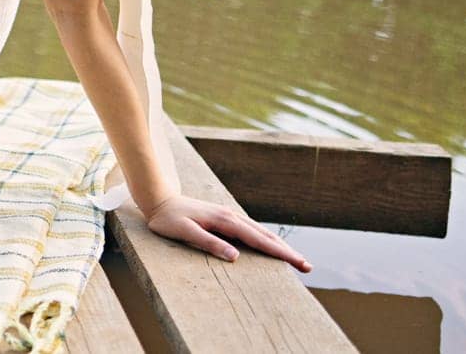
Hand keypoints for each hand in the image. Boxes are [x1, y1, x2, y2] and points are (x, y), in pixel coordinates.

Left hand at [143, 193, 312, 272]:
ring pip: (260, 232)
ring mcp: (228, 215)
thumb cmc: (167, 218)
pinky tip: (270, 246)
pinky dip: (265, 239)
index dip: (279, 253)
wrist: (158, 198)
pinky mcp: (224, 218)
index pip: (258, 240)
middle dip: (287, 251)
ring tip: (295, 259)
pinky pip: (250, 230)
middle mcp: (230, 216)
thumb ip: (209, 243)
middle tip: (307, 267)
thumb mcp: (184, 232)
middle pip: (265, 236)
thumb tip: (235, 256)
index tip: (299, 263)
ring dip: (278, 245)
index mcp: (224, 220)